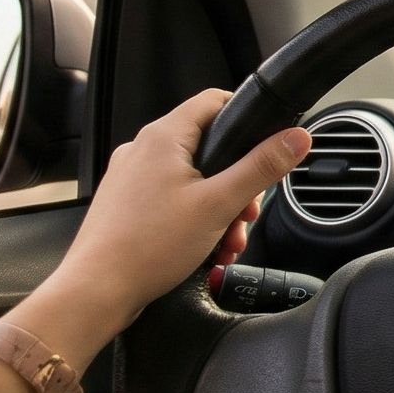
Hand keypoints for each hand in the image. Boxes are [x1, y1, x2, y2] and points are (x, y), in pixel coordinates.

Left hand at [7, 89, 309, 365]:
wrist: (97, 291)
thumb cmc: (147, 247)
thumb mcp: (220, 204)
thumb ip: (261, 167)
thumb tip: (296, 138)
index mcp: (163, 137)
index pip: (214, 101)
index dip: (246, 118)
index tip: (267, 142)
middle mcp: (142, 150)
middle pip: (207, 147)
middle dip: (236, 182)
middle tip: (246, 211)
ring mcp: (130, 177)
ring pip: (191, 178)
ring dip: (218, 206)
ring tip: (226, 239)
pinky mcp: (125, 204)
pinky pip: (171, 199)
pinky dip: (194, 218)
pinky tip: (204, 247)